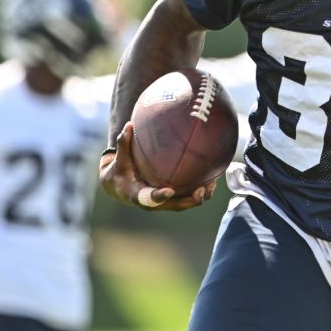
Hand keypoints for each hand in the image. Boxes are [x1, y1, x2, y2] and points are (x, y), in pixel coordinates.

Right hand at [99, 123, 215, 210]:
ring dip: (199, 197)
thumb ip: (124, 144)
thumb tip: (129, 125)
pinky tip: (211, 179)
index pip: (149, 199)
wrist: (118, 188)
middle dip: (189, 200)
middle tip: (201, 190)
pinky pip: (186, 197)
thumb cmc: (118, 173)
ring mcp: (164, 202)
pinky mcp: (171, 199)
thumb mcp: (118, 160)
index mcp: (138, 195)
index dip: (159, 197)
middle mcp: (153, 203)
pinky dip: (199, 191)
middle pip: (174, 205)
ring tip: (212, 184)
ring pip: (184, 203)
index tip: (169, 191)